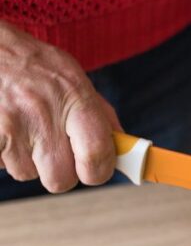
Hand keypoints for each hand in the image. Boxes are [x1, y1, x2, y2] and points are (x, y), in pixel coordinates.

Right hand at [0, 22, 120, 191]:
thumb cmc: (35, 65)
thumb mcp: (73, 76)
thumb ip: (99, 112)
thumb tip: (123, 145)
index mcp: (75, 98)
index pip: (96, 155)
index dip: (98, 172)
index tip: (95, 170)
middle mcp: (44, 113)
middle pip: (61, 179)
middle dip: (59, 172)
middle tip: (53, 150)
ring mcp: (11, 126)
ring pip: (27, 174)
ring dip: (27, 161)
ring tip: (23, 129)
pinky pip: (1, 166)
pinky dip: (3, 155)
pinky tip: (5, 131)